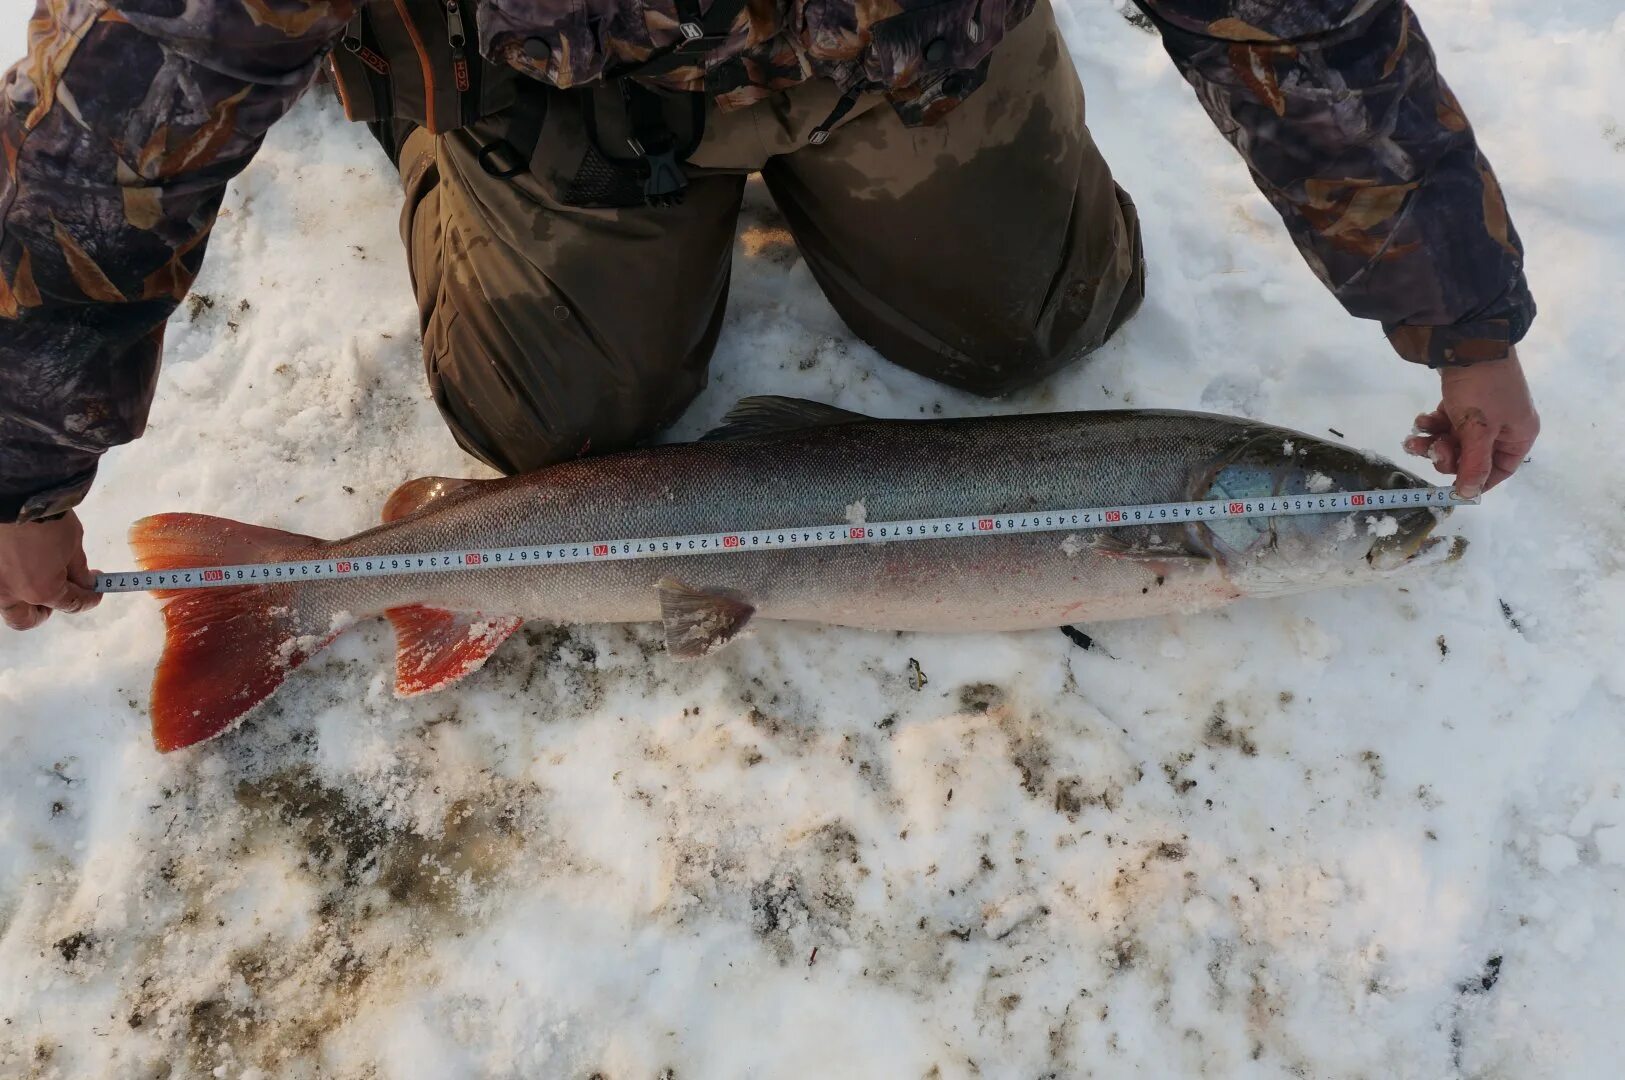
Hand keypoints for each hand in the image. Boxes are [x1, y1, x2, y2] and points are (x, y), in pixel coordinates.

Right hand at [0, 511, 100, 630]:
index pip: (71, 604)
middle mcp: (12, 594)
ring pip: (7, 608)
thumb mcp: (73, 543)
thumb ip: (78, 569)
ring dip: (24, 601)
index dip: (89, 599)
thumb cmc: (48, 518)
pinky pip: (0, 585)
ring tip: (39, 581)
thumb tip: (84, 582)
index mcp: (42, 590)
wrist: (15, 495)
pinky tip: (23, 566)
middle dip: (46, 611)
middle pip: (26, 620)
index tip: (97, 590)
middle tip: (60, 594)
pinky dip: (12, 582)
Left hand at [1402, 350, 1537, 498]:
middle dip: (1448, 456)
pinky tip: (1421, 420)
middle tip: (1433, 448)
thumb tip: (1469, 494)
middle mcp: (1504, 427)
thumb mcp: (1478, 430)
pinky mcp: (1464, 401)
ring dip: (1433, 442)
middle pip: (1472, 458)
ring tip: (1415, 437)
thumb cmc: (1481, 388)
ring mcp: (1483, 413)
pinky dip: (1432, 425)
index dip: (1476, 480)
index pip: (1500, 470)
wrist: (1468, 340)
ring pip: (1455, 441)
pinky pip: (1447, 423)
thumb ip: (1474, 464)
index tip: (1452, 487)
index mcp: (1518, 435)